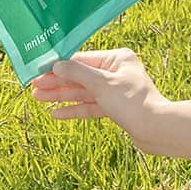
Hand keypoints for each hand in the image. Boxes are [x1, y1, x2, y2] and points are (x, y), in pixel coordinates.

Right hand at [31, 49, 167, 151]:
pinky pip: (90, 106)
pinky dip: (74, 109)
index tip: (39, 69)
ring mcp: (115, 91)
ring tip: (38, 98)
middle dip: (56, 82)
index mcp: (117, 58)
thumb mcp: (102, 84)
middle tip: (33, 86)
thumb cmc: (133, 102)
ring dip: (60, 95)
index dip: (59, 66)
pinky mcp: (115, 108)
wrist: (157, 131)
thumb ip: (77, 73)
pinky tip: (56, 113)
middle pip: (79, 76)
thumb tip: (57, 65)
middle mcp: (116, 72)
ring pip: (82, 92)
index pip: (81, 59)